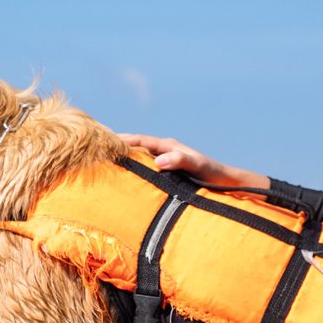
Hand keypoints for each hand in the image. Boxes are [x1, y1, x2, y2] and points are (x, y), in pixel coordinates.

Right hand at [116, 133, 269, 189]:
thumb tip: (159, 160)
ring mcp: (165, 161)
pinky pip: (145, 168)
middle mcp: (165, 151)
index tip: (103, 142)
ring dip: (124, 159)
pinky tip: (124, 179)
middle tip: (94, 151)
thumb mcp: (198, 165)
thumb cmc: (213, 173)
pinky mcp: (166, 172)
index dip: (123, 140)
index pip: (140, 140)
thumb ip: (181, 160)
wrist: (227, 182)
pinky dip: (133, 170)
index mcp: (169, 146)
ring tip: (103, 165)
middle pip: (136, 146)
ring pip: (139, 157)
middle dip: (118, 147)